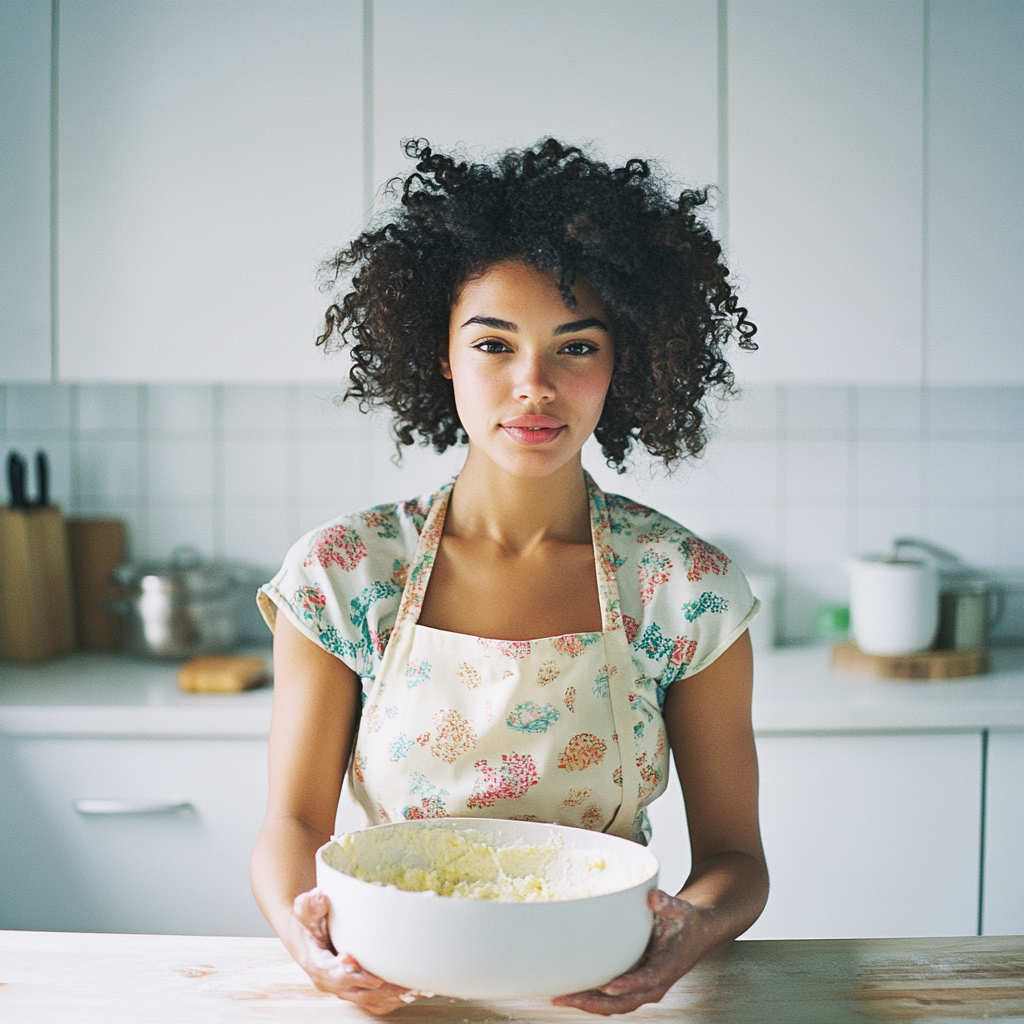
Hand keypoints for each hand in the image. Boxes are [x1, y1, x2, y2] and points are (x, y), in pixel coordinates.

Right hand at [287, 888, 420, 1014]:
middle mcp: (330, 980)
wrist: (308, 933)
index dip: (345, 971)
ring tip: (412, 989)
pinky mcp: (354, 989)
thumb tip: (319, 897)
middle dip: (377, 988)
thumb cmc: (310, 922)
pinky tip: (410, 993)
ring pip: (367, 999)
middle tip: (401, 983)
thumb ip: (311, 904)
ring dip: (389, 996)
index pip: (330, 972)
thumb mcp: (305, 910)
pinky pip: (373, 1001)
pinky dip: (391, 1000)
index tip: (357, 962)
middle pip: (354, 991)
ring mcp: (343, 987)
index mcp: (316, 963)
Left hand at [551, 889, 708, 1015]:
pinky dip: (591, 998)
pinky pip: (611, 999)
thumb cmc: (686, 924)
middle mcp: (653, 985)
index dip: (628, 984)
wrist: (694, 937)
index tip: (609, 985)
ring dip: (588, 1004)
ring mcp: (642, 989)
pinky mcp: (633, 987)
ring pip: (614, 1005)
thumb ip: (668, 904)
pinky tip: (571, 991)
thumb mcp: (682, 910)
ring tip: (560, 997)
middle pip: (623, 1002)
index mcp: (666, 967)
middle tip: (567, 997)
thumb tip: (653, 897)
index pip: (647, 980)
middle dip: (594, 1003)